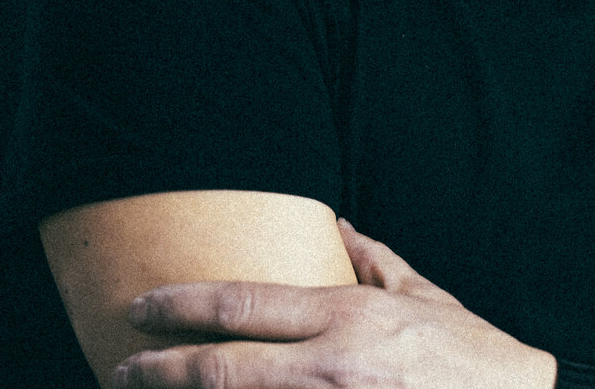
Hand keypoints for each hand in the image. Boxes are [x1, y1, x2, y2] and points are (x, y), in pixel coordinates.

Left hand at [116, 220, 555, 388]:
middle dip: (162, 371)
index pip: (244, 306)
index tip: (140, 309)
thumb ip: (372, 260)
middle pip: (224, 370)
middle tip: (121, 370)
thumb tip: (334, 224)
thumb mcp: (423, 298)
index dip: (181, 307)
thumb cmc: (473, 357)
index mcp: (350, 318)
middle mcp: (336, 367)